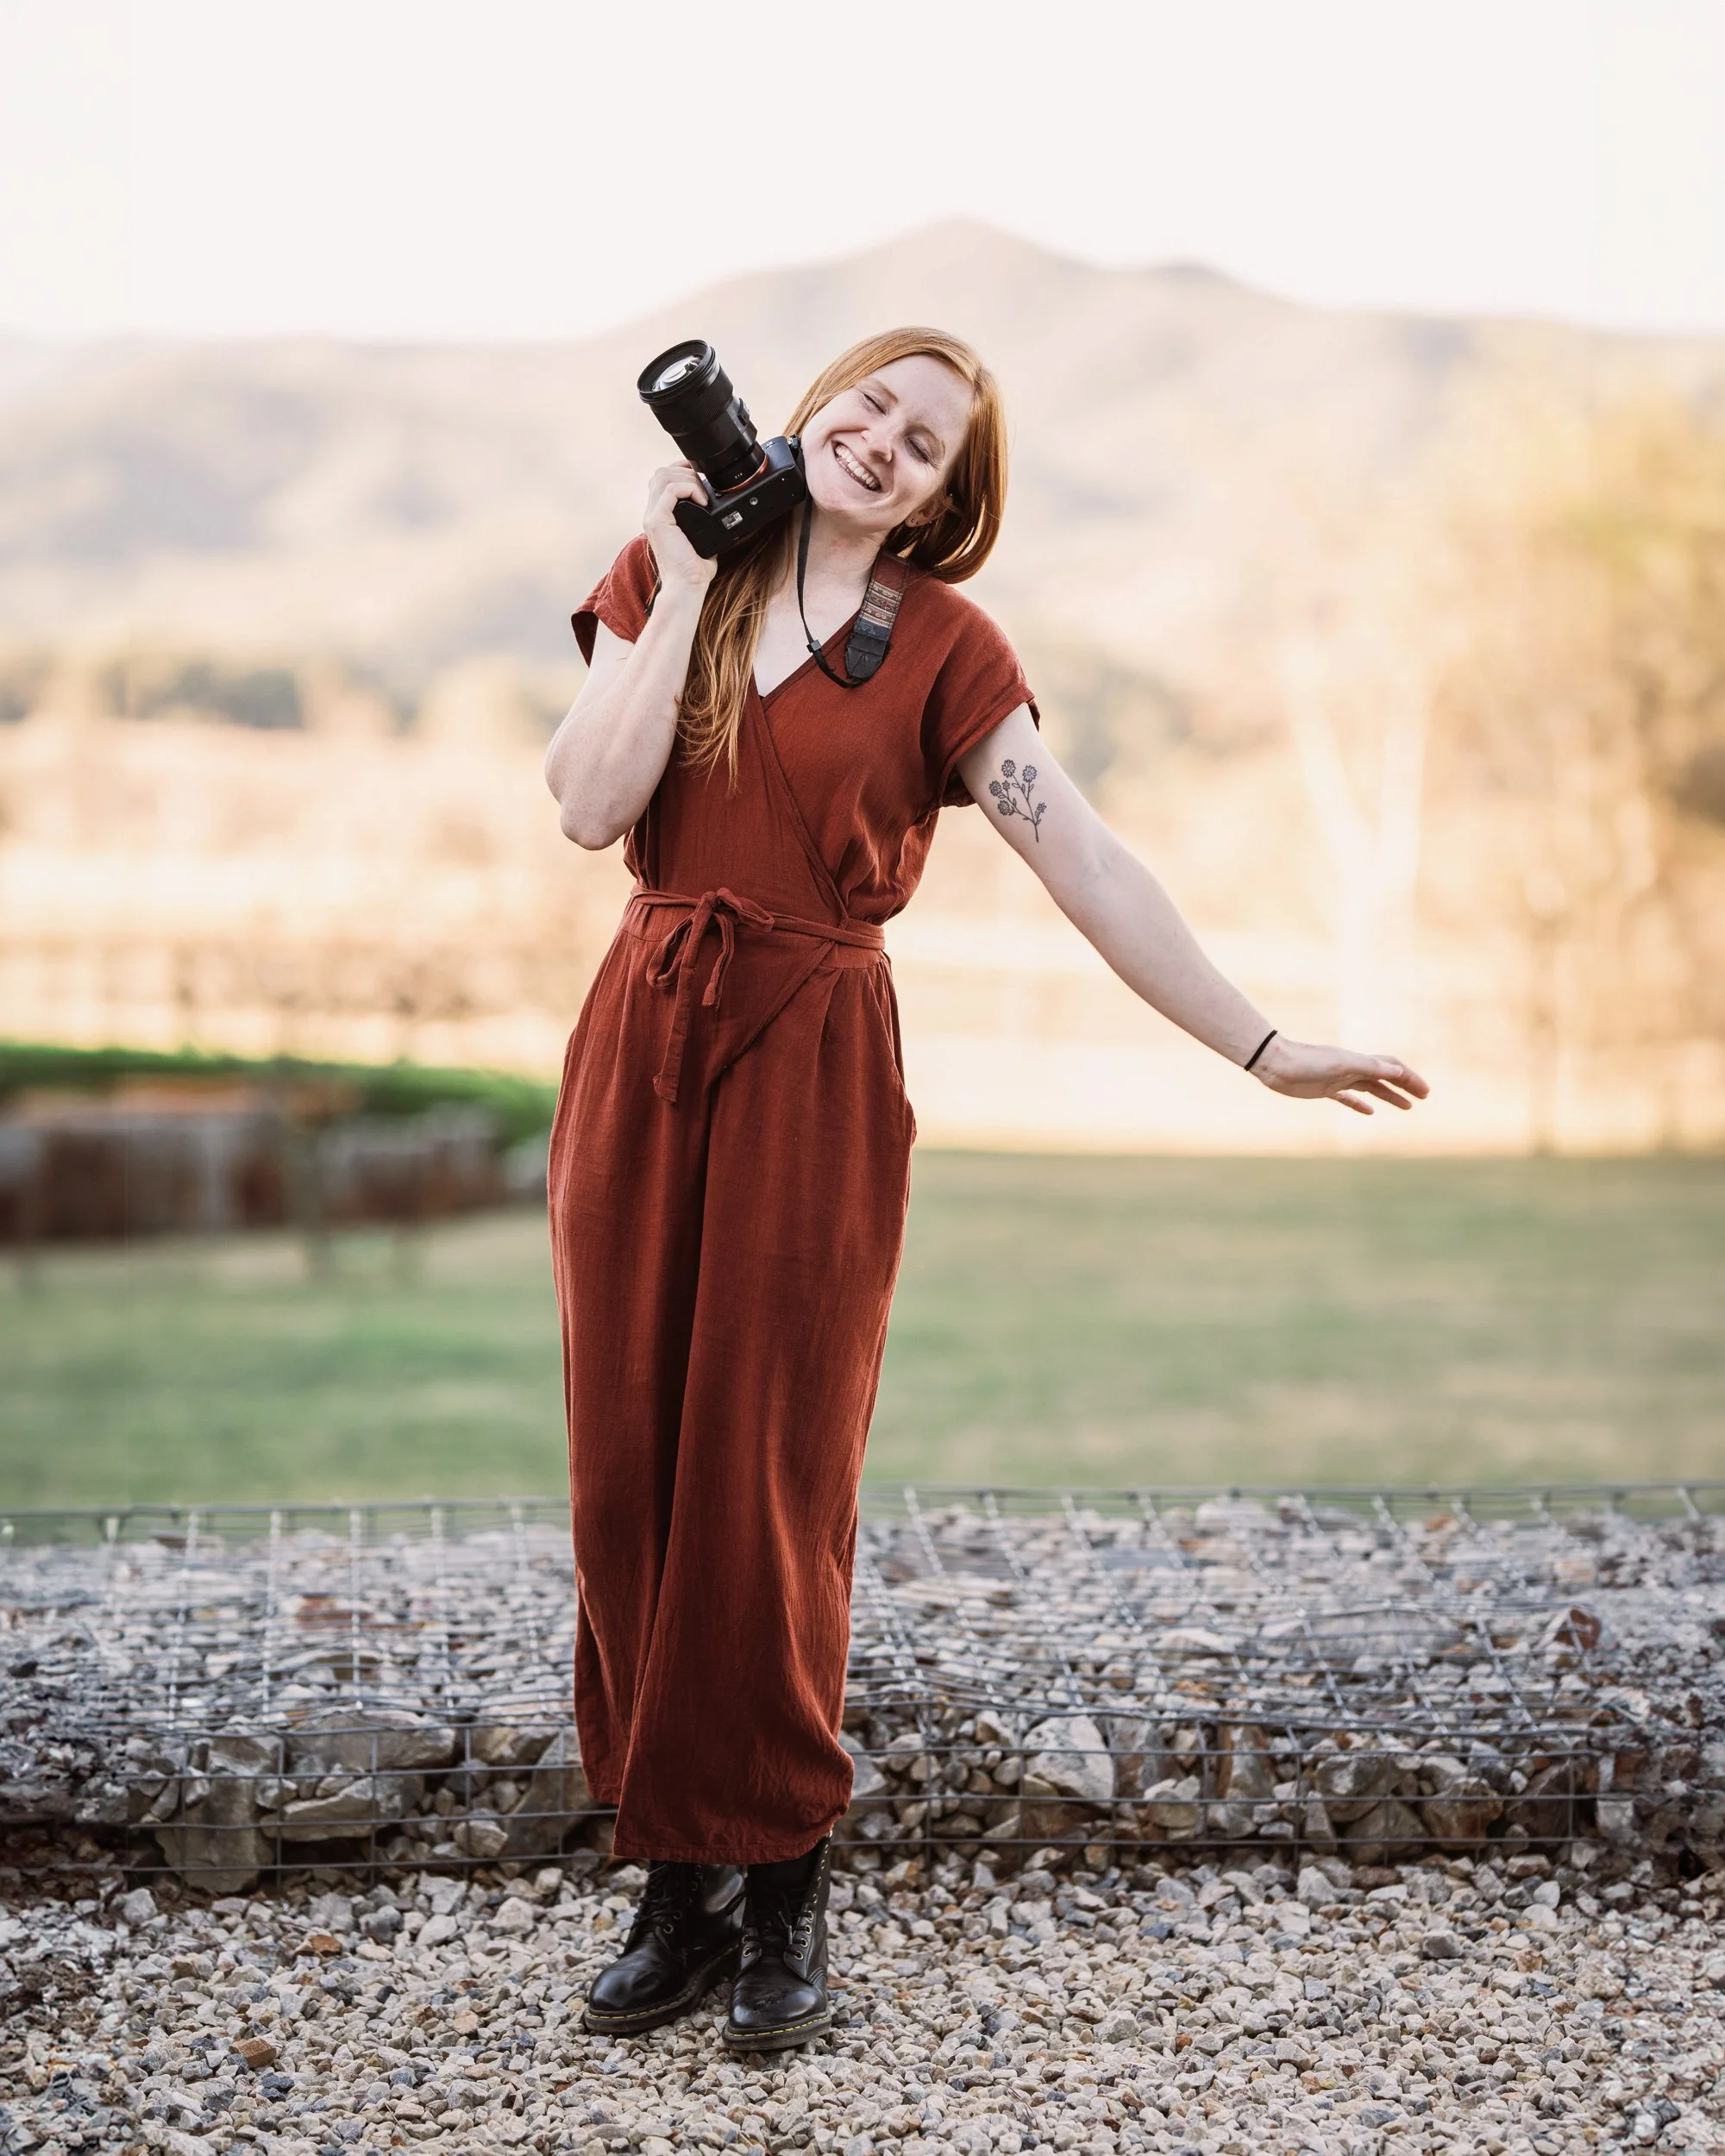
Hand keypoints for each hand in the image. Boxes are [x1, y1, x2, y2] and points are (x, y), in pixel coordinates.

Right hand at [643, 462, 717, 595]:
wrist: (686, 587)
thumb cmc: (694, 570)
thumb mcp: (702, 538)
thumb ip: (704, 522)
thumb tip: (720, 511)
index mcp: (660, 516)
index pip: (661, 480)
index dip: (680, 470)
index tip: (699, 473)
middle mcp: (652, 514)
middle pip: (661, 473)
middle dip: (685, 471)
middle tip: (704, 484)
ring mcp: (652, 517)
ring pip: (663, 476)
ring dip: (687, 479)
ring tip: (703, 494)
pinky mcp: (657, 521)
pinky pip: (671, 490)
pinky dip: (690, 489)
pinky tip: (703, 502)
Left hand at [1252, 1035, 1429, 1115]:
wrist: (1275, 1064)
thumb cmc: (1305, 1062)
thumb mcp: (1339, 1064)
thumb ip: (1367, 1065)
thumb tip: (1395, 1068)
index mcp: (1359, 1061)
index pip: (1392, 1068)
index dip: (1410, 1079)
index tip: (1425, 1093)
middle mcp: (1352, 1068)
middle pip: (1385, 1077)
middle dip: (1406, 1086)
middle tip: (1423, 1098)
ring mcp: (1339, 1079)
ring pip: (1371, 1087)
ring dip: (1390, 1095)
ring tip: (1407, 1107)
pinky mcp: (1324, 1089)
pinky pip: (1348, 1097)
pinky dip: (1361, 1104)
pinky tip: (1369, 1112)